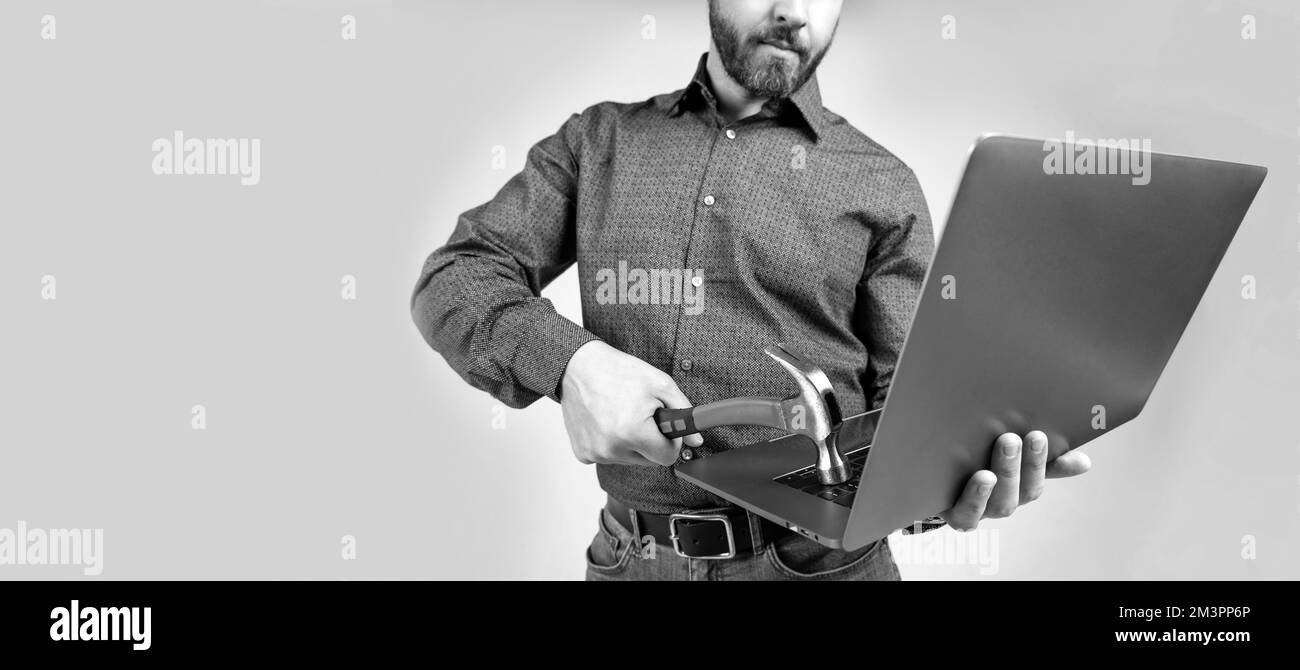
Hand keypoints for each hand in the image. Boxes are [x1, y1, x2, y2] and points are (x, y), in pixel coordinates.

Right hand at [559, 340, 703, 466]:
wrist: (577, 367)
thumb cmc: (618, 372)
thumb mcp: (660, 384)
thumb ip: (683, 413)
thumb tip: (696, 440)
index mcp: (633, 432)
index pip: (667, 457)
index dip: (670, 441)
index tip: (664, 427)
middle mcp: (612, 448)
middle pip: (649, 460)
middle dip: (651, 441)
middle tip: (641, 415)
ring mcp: (595, 453)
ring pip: (629, 459)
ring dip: (631, 442)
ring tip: (621, 414)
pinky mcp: (583, 453)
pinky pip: (609, 456)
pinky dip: (611, 443)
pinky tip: (605, 421)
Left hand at [940, 430, 1091, 530]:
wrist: (928, 483)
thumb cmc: (972, 463)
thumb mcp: (1005, 456)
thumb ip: (1040, 457)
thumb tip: (1084, 461)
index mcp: (1020, 485)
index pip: (1043, 475)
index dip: (1054, 463)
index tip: (1051, 437)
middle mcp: (1005, 500)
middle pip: (1024, 489)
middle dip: (1028, 462)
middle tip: (1025, 435)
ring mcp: (982, 510)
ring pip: (1002, 501)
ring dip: (1008, 473)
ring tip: (1006, 444)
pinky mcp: (957, 516)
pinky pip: (969, 513)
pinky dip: (978, 497)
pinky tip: (983, 478)